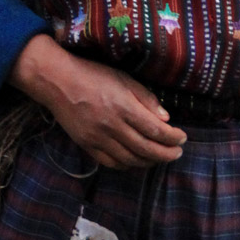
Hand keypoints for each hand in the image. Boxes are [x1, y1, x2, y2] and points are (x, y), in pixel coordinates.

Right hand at [11, 32, 186, 169]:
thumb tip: (165, 119)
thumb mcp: (123, 78)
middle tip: (177, 153)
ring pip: (130, 160)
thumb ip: (146, 99)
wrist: (57, 81)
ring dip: (149, 162)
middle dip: (166, 154)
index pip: (156, 130)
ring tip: (160, 157)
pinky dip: (127, 165)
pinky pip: (111, 163)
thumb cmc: (92, 74)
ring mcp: (98, 139)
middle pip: (146, 149)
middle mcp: (112, 126)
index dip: (173, 137)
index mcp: (123, 107)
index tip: (182, 137)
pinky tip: (136, 161)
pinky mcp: (86, 145)